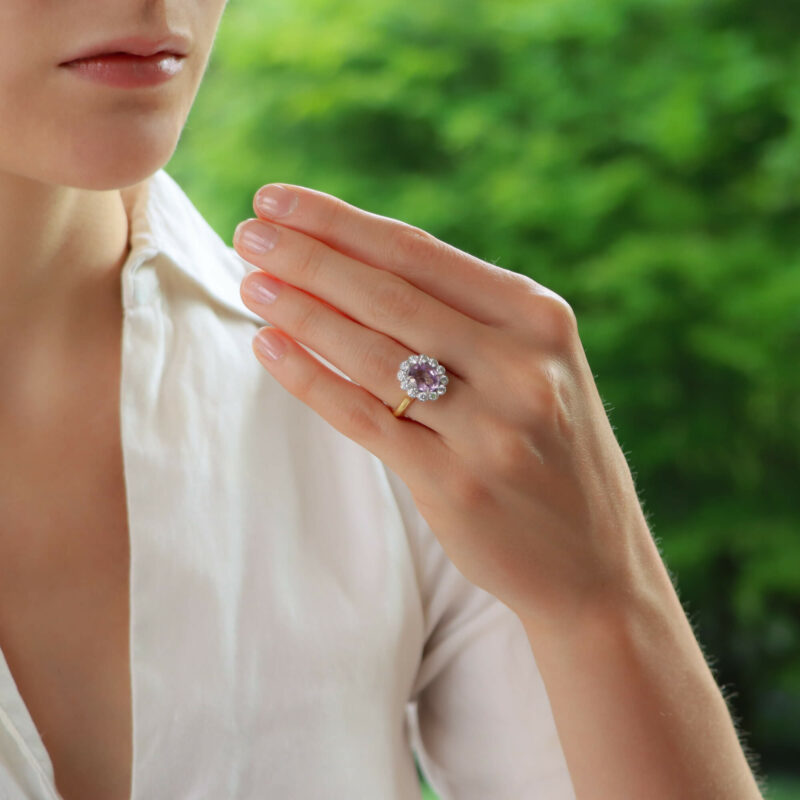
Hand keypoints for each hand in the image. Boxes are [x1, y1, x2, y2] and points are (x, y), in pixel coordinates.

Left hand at [233, 183, 651, 628]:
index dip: (339, 223)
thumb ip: (466, 319)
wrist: (595, 561)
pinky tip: (269, 348)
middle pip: (388, 295)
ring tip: (250, 283)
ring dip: (299, 312)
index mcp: (539, 319)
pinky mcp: (456, 484)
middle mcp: (519, 365)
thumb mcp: (534, 366)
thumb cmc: (550, 448)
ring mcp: (489, 428)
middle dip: (306, 257)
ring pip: (370, 354)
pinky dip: (310, 380)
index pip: (419, 253)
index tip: (278, 199)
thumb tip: (354, 266)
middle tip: (248, 231)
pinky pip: (365, 419)